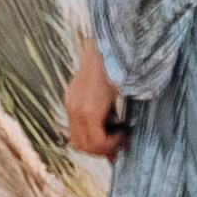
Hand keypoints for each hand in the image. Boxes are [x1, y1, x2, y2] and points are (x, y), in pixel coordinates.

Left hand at [64, 38, 124, 161]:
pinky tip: (124, 130)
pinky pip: (98, 140)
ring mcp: (78, 110)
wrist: (112, 47)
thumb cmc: (115, 63)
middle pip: (80, 145)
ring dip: (108, 147)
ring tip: (123, 135)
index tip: (115, 144)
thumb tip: (117, 130)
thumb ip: (105, 108)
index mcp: (73, 101)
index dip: (95, 146)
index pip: (77, 136)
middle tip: (120, 143)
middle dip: (101, 150)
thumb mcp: (106, 88)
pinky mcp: (89, 111)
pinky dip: (112, 142)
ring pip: (88, 146)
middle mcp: (72, 107)